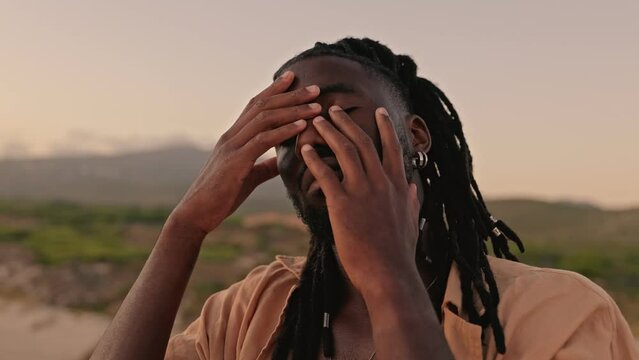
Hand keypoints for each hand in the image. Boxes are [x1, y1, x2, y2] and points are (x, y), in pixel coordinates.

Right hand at [170, 71, 320, 233]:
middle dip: (290, 95)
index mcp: (233, 138)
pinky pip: (262, 141)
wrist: (196, 215)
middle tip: (315, 88)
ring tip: (315, 105)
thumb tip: (281, 162)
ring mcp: (231, 147)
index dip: (274, 90)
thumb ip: (265, 166)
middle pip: (262, 106)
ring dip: (292, 110)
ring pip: (264, 119)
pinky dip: (283, 131)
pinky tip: (301, 127)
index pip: (255, 106)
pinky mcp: (235, 162)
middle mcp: (231, 137)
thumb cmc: (220, 198)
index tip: (293, 78)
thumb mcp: (248, 178)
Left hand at [300, 106, 420, 291]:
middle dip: (347, 122)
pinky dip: (314, 159)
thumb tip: (414, 187)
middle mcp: (382, 182)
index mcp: (398, 186)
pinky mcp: (342, 203)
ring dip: (330, 132)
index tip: (380, 111)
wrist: (389, 274)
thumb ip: (411, 201)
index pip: (393, 148)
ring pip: (345, 151)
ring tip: (317, 121)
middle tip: (334, 109)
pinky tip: (304, 150)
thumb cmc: (399, 253)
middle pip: (364, 142)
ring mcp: (362, 191)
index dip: (386, 127)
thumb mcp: (412, 221)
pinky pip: (325, 174)